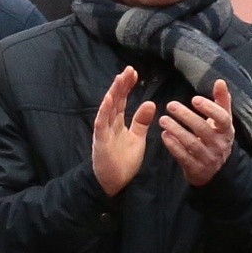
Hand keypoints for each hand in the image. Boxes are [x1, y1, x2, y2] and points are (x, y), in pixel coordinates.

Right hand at [88, 65, 152, 193]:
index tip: (134, 73)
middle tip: (129, 70)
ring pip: (108, 107)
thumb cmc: (123, 161)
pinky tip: (109, 98)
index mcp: (117, 122)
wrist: (113, 182)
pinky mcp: (100, 140)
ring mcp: (104, 130)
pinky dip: (104, 110)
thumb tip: (150, 103)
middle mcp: (109, 123)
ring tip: (119, 78)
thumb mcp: (137, 138)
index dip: (127, 87)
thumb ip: (141, 121)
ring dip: (113, 93)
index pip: (122, 100)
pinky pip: (102, 123)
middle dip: (121, 85)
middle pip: (115, 100)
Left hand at [158, 81, 238, 186]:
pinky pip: (183, 157)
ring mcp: (209, 158)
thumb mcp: (222, 121)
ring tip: (163, 120)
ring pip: (192, 143)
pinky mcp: (196, 169)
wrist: (215, 169)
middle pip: (204, 129)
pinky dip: (173, 146)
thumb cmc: (216, 137)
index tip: (194, 99)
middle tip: (170, 105)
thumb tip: (220, 81)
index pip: (223, 118)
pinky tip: (164, 135)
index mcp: (227, 131)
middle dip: (186, 116)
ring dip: (176, 130)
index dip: (209, 108)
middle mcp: (220, 145)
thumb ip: (221, 101)